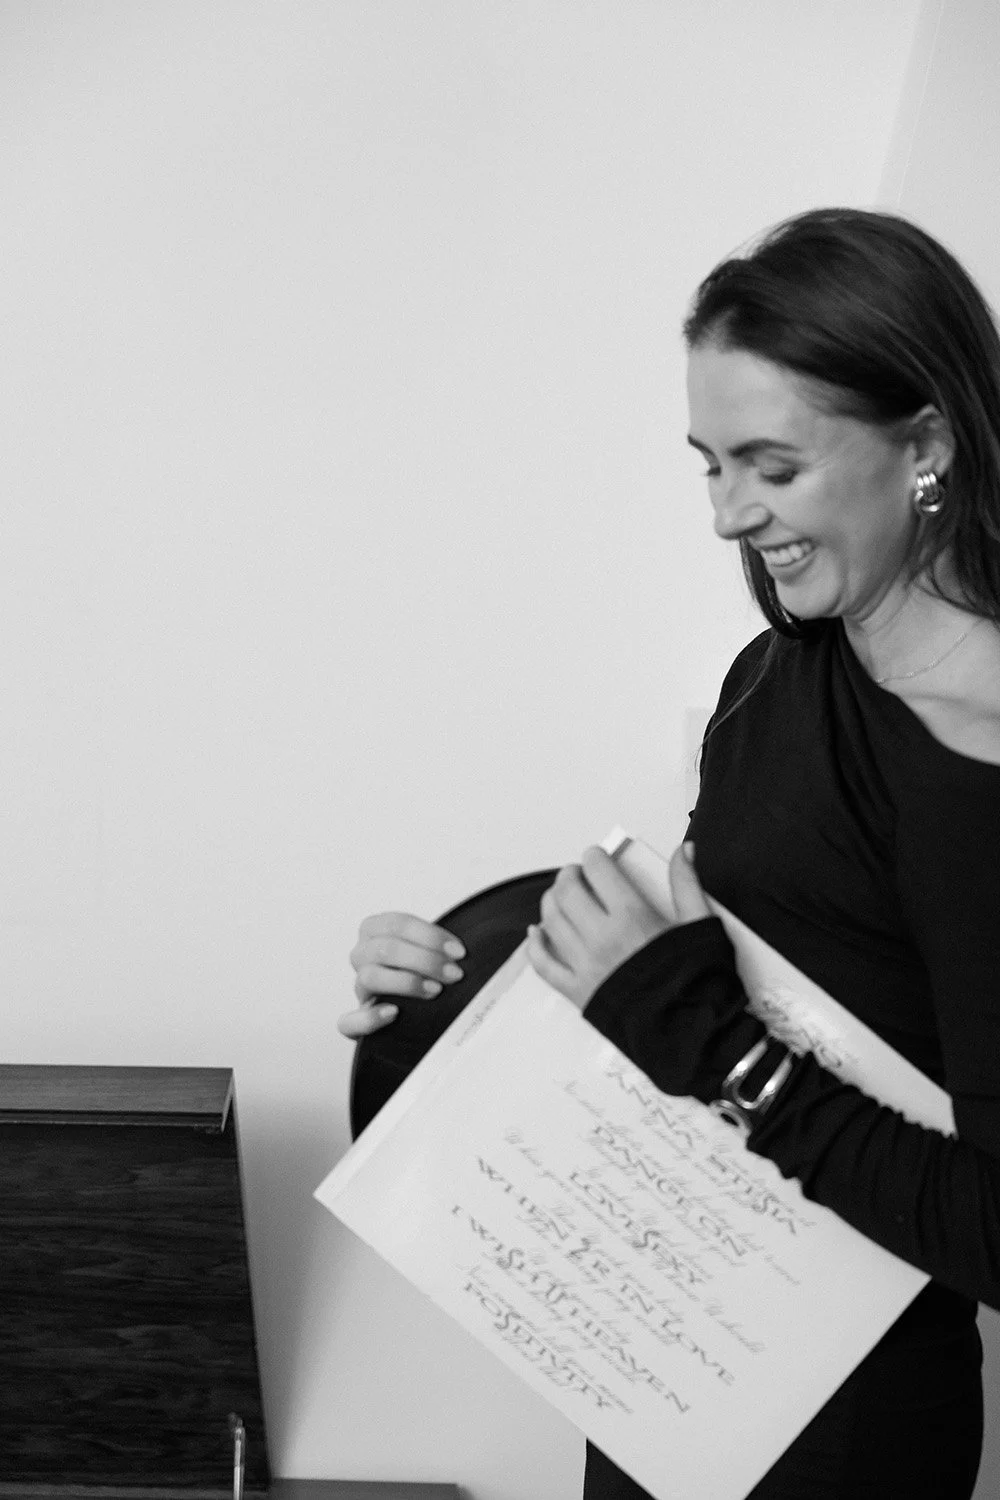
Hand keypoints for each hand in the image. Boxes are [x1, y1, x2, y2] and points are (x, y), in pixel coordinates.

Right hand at [340, 912, 466, 1038]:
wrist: (412, 1006)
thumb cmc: (421, 970)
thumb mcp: (426, 948)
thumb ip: (437, 945)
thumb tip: (462, 952)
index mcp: (374, 930)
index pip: (397, 924)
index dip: (430, 936)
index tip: (458, 952)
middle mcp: (361, 955)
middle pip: (385, 949)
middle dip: (425, 960)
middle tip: (454, 974)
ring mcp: (358, 987)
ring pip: (369, 977)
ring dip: (406, 982)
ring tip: (435, 990)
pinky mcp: (354, 1021)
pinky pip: (349, 1021)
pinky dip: (370, 1017)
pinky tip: (393, 1013)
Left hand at [526, 842, 711, 1008]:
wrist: (692, 1032)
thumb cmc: (698, 982)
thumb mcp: (700, 924)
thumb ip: (686, 883)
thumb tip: (684, 851)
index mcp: (632, 917)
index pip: (598, 871)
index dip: (594, 857)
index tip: (597, 856)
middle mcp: (602, 938)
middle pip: (568, 892)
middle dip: (569, 875)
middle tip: (577, 873)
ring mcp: (586, 966)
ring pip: (550, 921)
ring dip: (551, 902)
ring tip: (560, 897)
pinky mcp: (578, 992)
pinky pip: (544, 965)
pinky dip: (535, 946)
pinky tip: (537, 933)